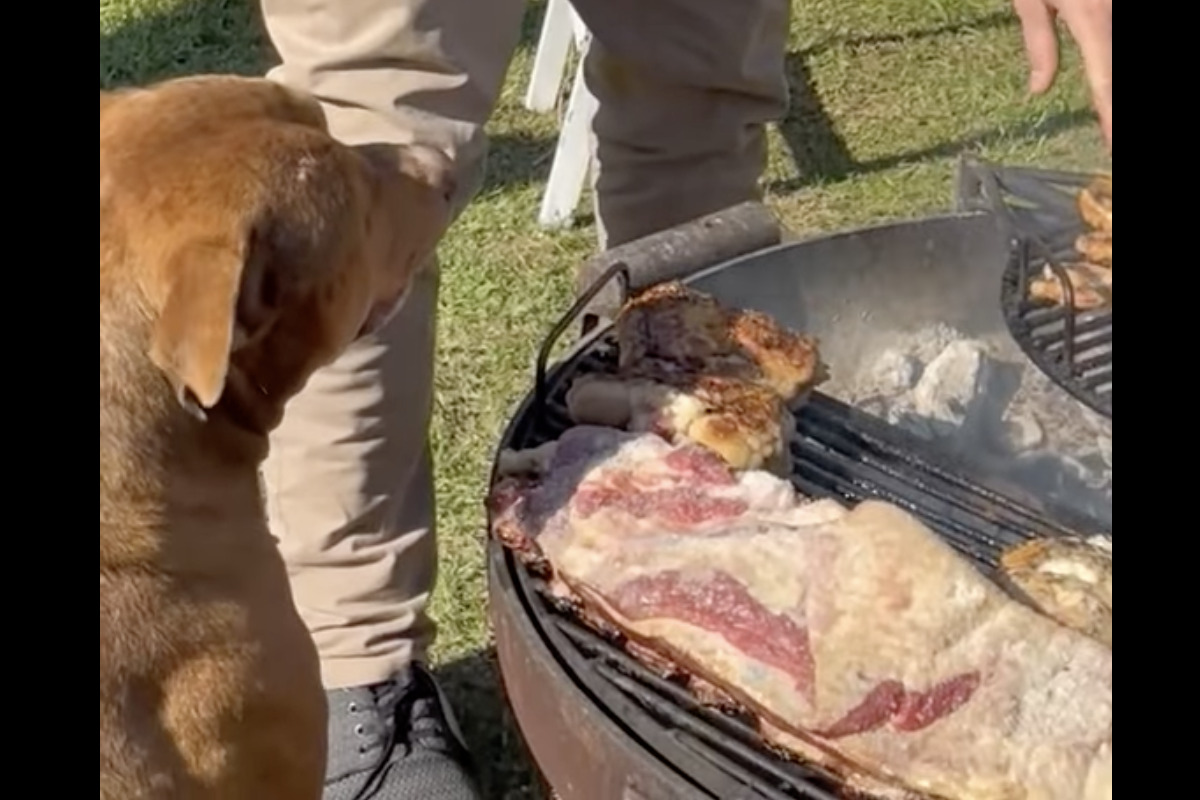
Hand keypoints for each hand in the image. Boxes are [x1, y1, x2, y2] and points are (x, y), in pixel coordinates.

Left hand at [1011, 0, 1111, 149]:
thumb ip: (1040, 42)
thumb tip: (1040, 88)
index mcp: (1092, 18)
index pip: (1105, 79)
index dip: (1111, 115)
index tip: (1111, 144)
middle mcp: (1113, 13)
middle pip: (1116, 72)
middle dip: (1113, 105)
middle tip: (1108, 135)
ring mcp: (1118, 8)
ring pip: (1117, 56)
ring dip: (1110, 85)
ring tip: (1105, 117)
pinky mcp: (1114, 6)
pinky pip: (1115, 39)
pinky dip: (1110, 61)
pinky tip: (1104, 77)